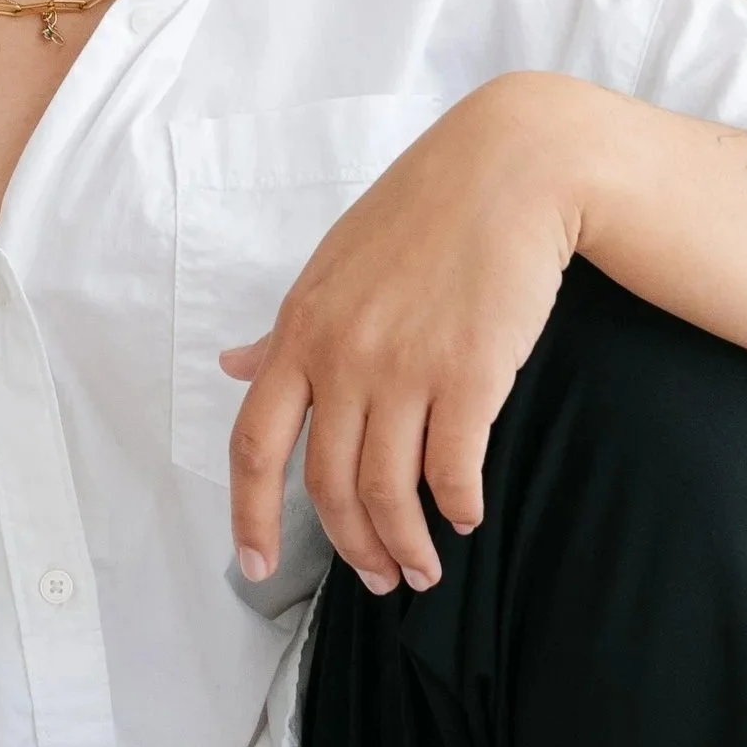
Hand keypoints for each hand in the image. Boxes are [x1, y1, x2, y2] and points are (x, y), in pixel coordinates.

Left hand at [221, 75, 586, 593]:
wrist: (511, 168)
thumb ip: (287, 329)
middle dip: (352, 548)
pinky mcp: (469, 375)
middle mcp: (342, 356)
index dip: (249, 516)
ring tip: (425, 569)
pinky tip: (469, 517)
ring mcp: (404, 368)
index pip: (255, 444)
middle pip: (327, 485)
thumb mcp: (334, 265)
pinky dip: (459, 508)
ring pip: (388, 492)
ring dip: (406, 546)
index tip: (254, 566)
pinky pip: (452, 471)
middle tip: (380, 578)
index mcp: (301, 330)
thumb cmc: (424, 212)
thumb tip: (235, 365)